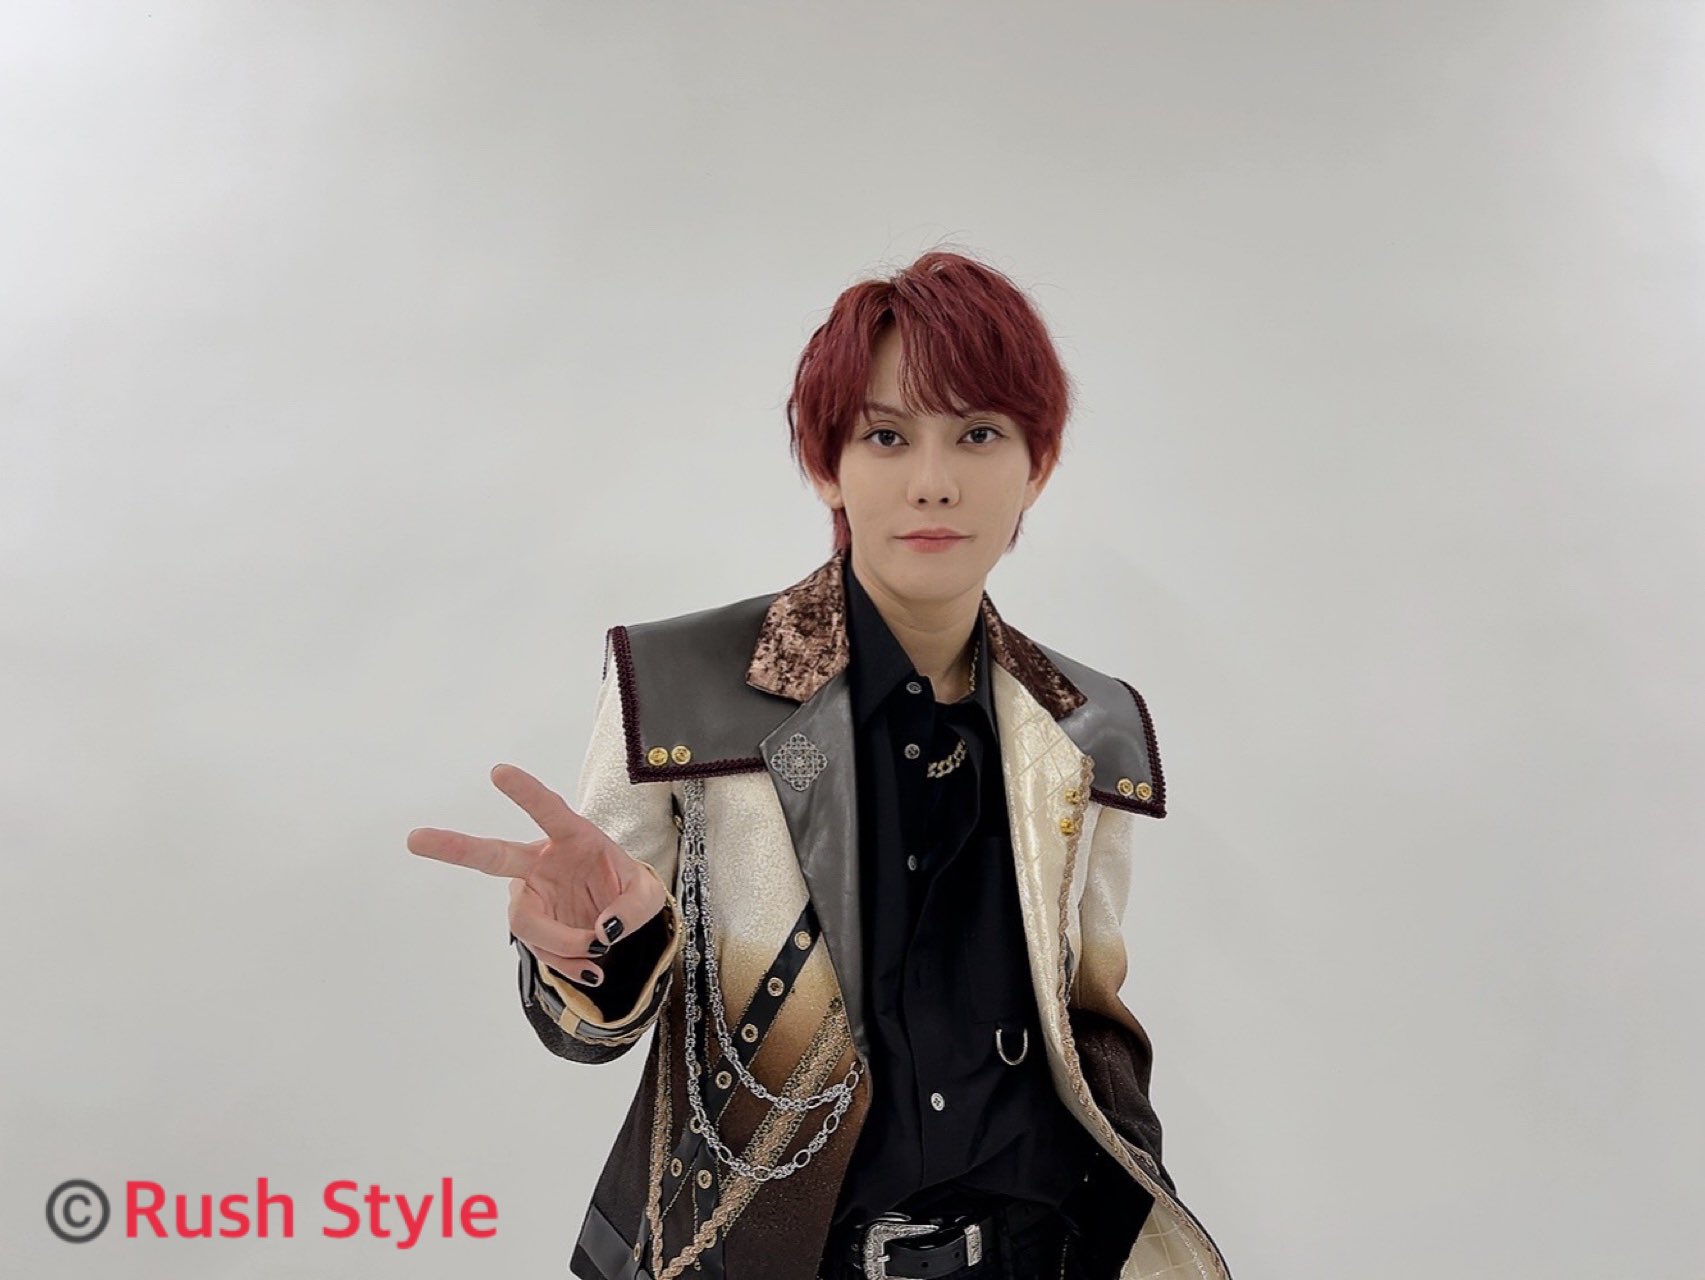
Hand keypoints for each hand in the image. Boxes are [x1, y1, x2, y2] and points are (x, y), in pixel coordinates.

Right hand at [407, 763, 668, 988]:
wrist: (619, 920)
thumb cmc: (630, 892)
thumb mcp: (647, 896)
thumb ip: (632, 908)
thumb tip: (603, 932)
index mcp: (574, 838)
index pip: (549, 811)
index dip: (526, 793)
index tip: (498, 771)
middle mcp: (540, 863)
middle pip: (491, 856)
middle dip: (453, 847)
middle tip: (414, 838)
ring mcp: (530, 895)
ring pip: (524, 923)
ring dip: (560, 945)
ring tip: (596, 959)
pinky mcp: (530, 926)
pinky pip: (538, 951)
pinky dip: (565, 966)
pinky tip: (589, 970)